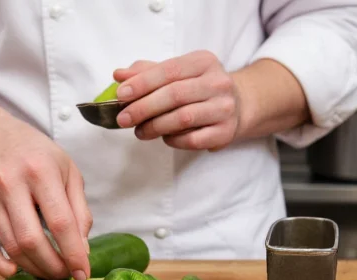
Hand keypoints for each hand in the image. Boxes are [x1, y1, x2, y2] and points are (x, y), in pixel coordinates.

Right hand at [0, 104, 92, 279]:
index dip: (74, 253)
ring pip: (10, 247)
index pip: (61, 223)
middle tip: (64, 275)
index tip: (82, 273)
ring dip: (32, 268)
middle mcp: (9, 183)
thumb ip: (79, 209)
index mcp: (40, 171)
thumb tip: (82, 249)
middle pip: (32, 240)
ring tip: (47, 271)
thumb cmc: (32, 152)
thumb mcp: (66, 169)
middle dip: (52, 266)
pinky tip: (15, 270)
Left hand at [113, 50, 241, 151]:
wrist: (237, 106)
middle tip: (123, 118)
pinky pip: (192, 140)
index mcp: (204, 61)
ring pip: (183, 119)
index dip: (142, 83)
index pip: (169, 70)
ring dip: (155, 126)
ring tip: (139, 131)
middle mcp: (218, 82)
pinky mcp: (225, 132)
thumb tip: (118, 75)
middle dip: (143, 108)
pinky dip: (173, 140)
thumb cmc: (198, 88)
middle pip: (174, 95)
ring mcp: (224, 108)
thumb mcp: (177, 73)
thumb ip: (148, 72)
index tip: (121, 94)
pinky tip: (164, 137)